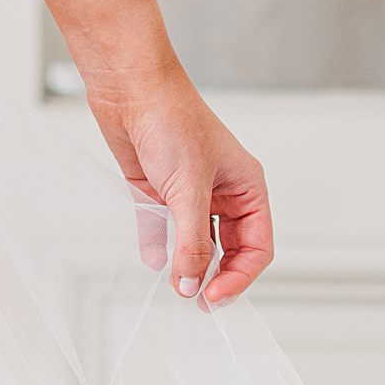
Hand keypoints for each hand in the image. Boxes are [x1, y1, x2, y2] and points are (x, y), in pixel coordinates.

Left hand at [81, 58, 272, 306]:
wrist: (128, 85)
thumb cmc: (170, 118)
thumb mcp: (189, 188)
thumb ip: (192, 242)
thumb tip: (191, 284)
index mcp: (245, 186)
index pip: (255, 246)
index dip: (239, 276)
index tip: (215, 296)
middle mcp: (220, 190)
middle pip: (227, 249)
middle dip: (214, 275)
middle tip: (197, 298)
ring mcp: (188, 190)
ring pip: (195, 240)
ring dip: (186, 262)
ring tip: (176, 283)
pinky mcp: (157, 187)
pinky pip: (162, 226)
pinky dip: (158, 244)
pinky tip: (153, 258)